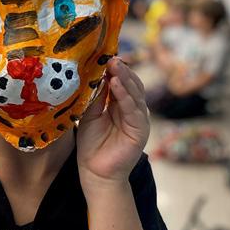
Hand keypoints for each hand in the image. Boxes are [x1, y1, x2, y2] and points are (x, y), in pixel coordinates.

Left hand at [77, 58, 149, 194]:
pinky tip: (117, 85)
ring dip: (125, 78)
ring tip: (114, 66)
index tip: (104, 56)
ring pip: (134, 93)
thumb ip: (95, 97)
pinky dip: (126, 96)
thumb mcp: (89, 115)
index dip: (114, 70)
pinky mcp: (140, 130)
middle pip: (130, 84)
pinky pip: (134, 109)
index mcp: (119, 105)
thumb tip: (95, 74)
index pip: (121, 82)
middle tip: (110, 57)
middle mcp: (131, 110)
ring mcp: (137, 119)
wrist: (95, 173)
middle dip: (121, 70)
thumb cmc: (91, 145)